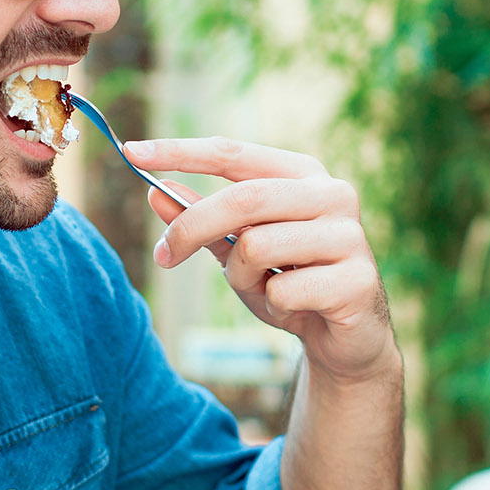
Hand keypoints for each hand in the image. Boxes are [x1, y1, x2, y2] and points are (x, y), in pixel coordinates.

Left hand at [125, 137, 395, 383]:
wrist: (345, 339)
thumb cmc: (289, 283)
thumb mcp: (237, 250)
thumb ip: (201, 219)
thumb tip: (154, 191)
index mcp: (302, 174)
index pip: (233, 151)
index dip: (181, 150)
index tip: (131, 150)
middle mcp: (332, 194)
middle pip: (242, 198)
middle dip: (192, 227)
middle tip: (163, 257)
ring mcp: (350, 236)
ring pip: (257, 246)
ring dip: (241, 277)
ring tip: (263, 288)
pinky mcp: (357, 280)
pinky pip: (282, 290)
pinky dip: (272, 306)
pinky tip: (294, 309)